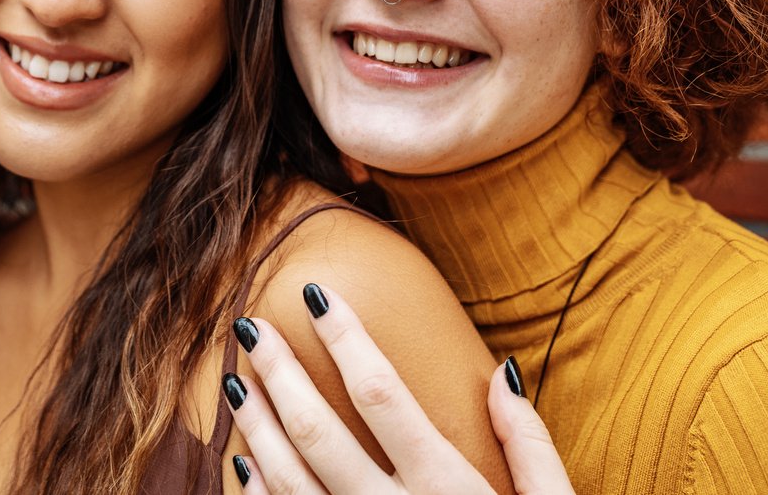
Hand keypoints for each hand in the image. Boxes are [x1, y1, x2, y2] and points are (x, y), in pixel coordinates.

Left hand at [226, 284, 573, 493]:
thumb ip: (530, 445)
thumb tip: (500, 370)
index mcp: (452, 490)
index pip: (381, 394)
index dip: (344, 337)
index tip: (314, 293)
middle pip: (320, 433)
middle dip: (278, 371)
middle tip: (247, 323)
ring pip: (290, 483)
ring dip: (257, 427)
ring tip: (237, 380)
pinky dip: (259, 493)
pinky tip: (242, 459)